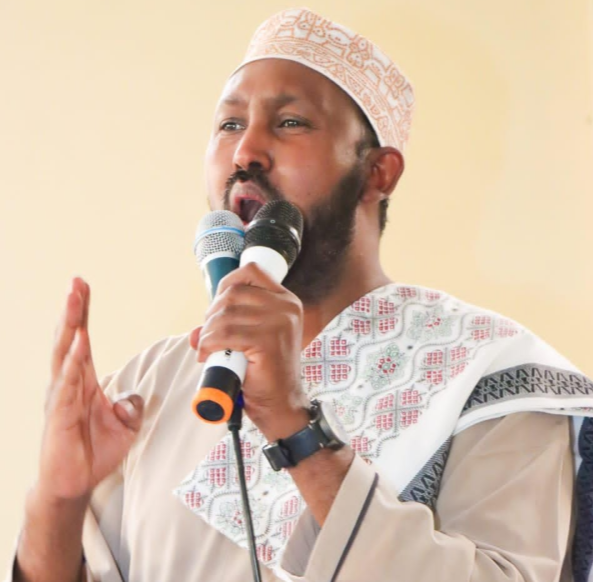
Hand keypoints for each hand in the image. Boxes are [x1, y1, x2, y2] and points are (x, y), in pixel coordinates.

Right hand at [38, 277, 143, 501]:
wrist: (74, 483)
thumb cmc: (93, 451)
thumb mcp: (124, 425)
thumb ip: (132, 406)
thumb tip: (135, 397)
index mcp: (83, 381)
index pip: (82, 339)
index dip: (83, 314)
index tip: (83, 287)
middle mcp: (69, 384)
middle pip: (70, 339)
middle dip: (74, 310)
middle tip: (76, 283)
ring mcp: (62, 398)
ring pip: (66, 354)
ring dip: (72, 326)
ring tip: (74, 301)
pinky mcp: (61, 415)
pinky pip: (68, 384)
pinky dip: (73, 362)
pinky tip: (79, 343)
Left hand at [189, 263, 308, 438]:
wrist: (281, 404)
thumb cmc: (266, 373)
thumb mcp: (251, 341)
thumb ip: (228, 327)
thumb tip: (196, 330)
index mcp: (286, 301)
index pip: (251, 272)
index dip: (226, 284)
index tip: (216, 306)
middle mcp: (286, 308)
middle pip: (233, 293)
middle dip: (212, 314)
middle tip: (208, 335)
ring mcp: (280, 323)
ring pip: (226, 314)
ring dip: (207, 332)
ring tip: (207, 348)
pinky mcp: (268, 341)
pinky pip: (225, 334)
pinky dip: (209, 344)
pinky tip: (207, 355)